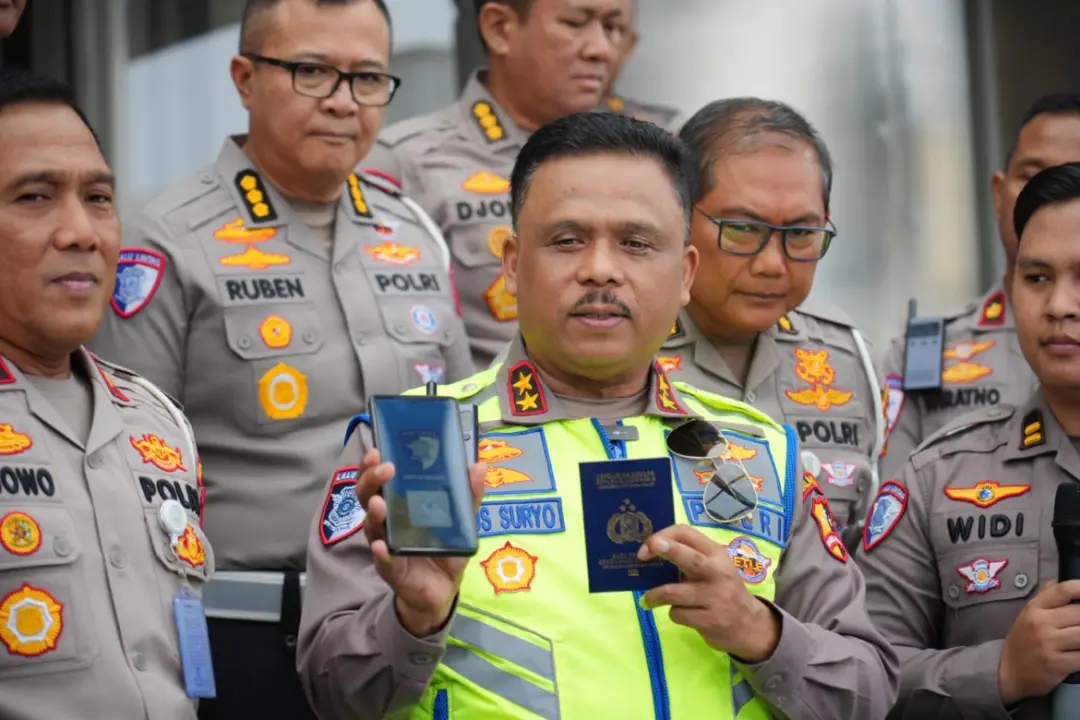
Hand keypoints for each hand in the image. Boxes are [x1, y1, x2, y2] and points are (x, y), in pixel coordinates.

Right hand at [356, 448, 486, 636]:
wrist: (443, 589)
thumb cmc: (445, 548)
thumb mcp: (461, 521)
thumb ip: (468, 496)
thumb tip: (479, 466)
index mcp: (400, 504)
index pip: (379, 480)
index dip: (373, 465)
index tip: (378, 449)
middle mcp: (388, 521)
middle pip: (367, 497)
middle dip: (371, 481)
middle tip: (385, 469)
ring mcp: (387, 544)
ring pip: (371, 526)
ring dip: (374, 514)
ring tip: (380, 504)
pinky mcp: (392, 568)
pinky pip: (383, 560)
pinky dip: (381, 553)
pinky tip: (381, 546)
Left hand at [638, 525, 780, 662]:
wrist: (749, 625)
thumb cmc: (722, 590)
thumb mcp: (713, 568)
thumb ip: (689, 559)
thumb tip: (649, 555)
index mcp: (716, 553)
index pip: (686, 533)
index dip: (663, 536)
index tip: (648, 546)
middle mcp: (718, 572)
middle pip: (688, 558)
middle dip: (665, 552)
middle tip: (642, 554)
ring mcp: (715, 598)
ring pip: (673, 593)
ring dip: (655, 596)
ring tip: (648, 599)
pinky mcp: (710, 620)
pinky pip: (678, 614)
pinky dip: (673, 613)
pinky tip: (682, 614)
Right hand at [999, 579, 1079, 705]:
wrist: (1008, 670)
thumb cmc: (1022, 640)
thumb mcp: (1028, 614)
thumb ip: (1045, 598)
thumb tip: (1058, 582)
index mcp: (1035, 608)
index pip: (1063, 591)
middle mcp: (1041, 623)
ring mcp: (1049, 644)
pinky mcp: (1058, 664)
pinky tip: (1079, 652)